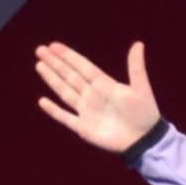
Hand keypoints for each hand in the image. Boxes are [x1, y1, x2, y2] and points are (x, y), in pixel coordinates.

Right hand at [34, 39, 160, 152]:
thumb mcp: (141, 87)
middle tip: (40, 49)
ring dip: (52, 79)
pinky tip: (42, 101)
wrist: (145, 140)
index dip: (68, 56)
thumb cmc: (145, 113)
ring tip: (39, 65)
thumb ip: (136, 66)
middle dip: (55, 63)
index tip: (54, 45)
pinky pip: (65, 118)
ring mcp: (87, 112)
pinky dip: (54, 111)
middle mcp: (92, 96)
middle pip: (70, 76)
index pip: (82, 66)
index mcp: (104, 84)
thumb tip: (139, 44)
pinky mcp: (84, 128)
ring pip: (65, 92)